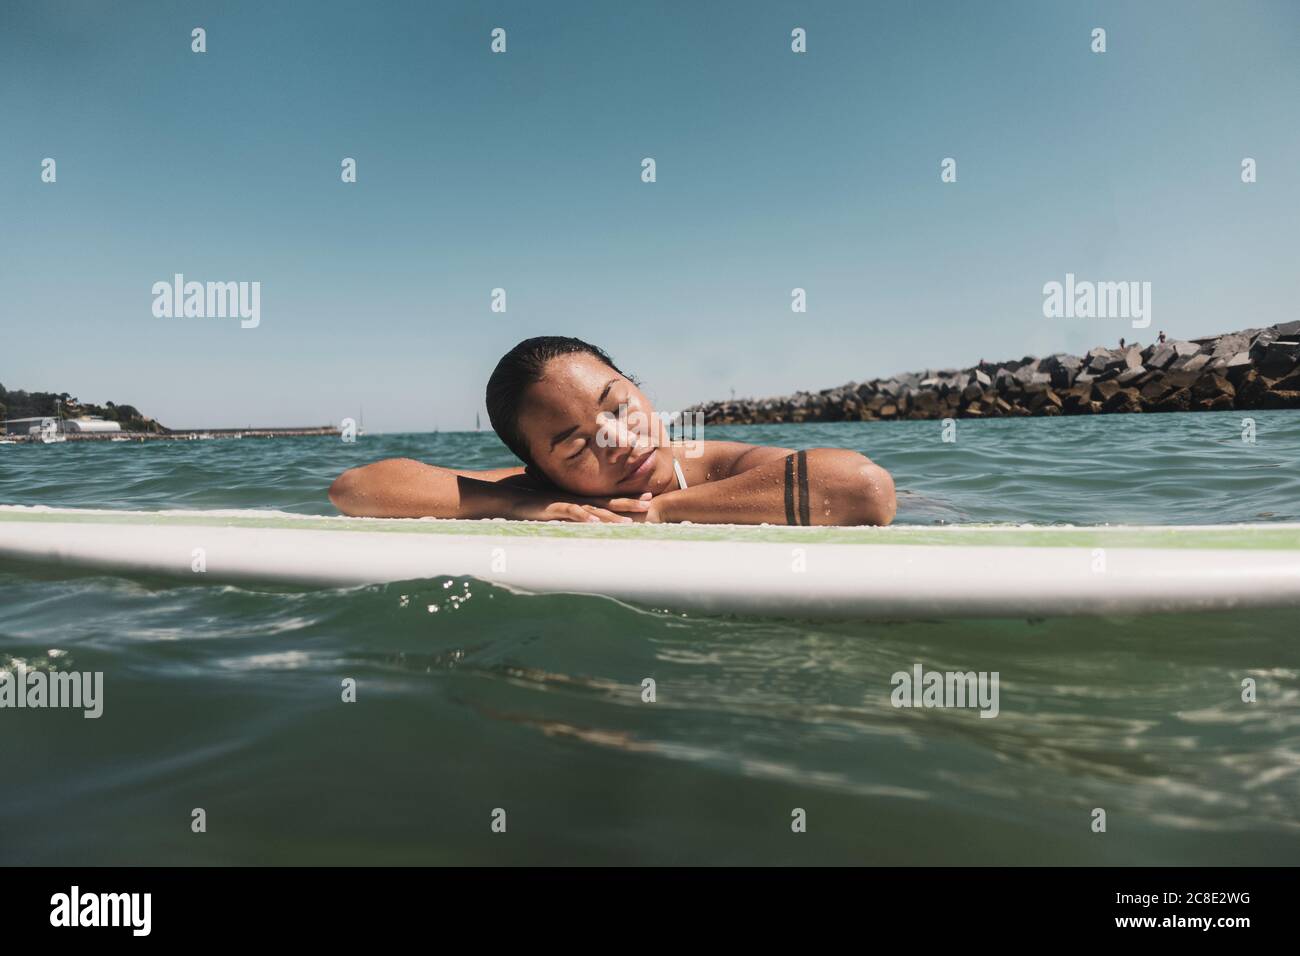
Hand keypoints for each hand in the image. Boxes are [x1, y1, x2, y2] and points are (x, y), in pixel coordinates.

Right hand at [512, 492, 652, 523]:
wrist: (513, 500)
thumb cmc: (536, 506)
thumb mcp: (560, 510)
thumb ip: (575, 513)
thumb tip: (591, 522)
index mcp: (581, 500)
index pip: (609, 499)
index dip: (627, 498)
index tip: (647, 498)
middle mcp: (578, 500)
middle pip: (608, 502)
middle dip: (628, 503)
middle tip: (648, 503)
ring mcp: (568, 503)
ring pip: (594, 509)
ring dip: (612, 516)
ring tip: (629, 522)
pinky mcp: (555, 509)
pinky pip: (572, 513)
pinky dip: (584, 518)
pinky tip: (595, 523)